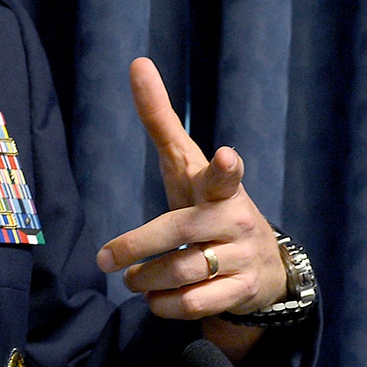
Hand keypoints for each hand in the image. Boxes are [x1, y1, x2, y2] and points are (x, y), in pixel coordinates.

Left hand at [95, 59, 288, 353]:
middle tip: (105, 260)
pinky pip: (194, 304)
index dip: (224, 166)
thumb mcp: (185, 164)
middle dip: (137, 247)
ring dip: (146, 280)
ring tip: (132, 280)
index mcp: (219, 188)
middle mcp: (235, 219)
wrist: (262, 266)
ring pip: (182, 273)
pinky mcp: (243, 293)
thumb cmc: (208, 203)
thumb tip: (137, 62)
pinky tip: (155, 300)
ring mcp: (243, 257)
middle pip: (179, 234)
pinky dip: (164, 305)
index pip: (224, 174)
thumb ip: (160, 119)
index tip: (225, 154)